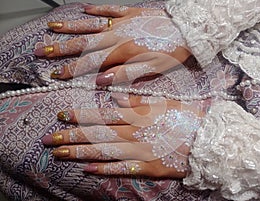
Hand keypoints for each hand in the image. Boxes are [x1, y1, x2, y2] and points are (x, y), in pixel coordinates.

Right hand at [34, 4, 190, 85]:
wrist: (189, 28)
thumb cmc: (174, 50)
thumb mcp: (153, 69)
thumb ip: (126, 75)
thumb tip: (102, 80)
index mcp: (123, 52)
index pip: (91, 63)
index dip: (72, 70)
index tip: (56, 75)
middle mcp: (118, 35)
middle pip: (85, 43)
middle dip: (62, 49)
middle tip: (43, 51)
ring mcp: (123, 22)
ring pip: (92, 25)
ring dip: (72, 27)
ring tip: (53, 27)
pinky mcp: (131, 13)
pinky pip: (111, 10)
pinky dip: (97, 10)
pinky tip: (86, 10)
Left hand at [41, 94, 209, 177]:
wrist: (206, 140)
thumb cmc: (185, 117)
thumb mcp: (163, 102)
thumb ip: (137, 99)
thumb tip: (115, 93)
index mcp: (138, 115)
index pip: (102, 115)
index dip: (80, 115)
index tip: (61, 115)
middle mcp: (134, 134)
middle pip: (97, 135)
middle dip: (71, 137)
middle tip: (49, 138)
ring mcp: (139, 153)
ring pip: (103, 152)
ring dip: (80, 153)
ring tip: (59, 154)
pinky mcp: (146, 168)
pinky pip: (121, 169)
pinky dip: (104, 169)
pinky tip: (87, 169)